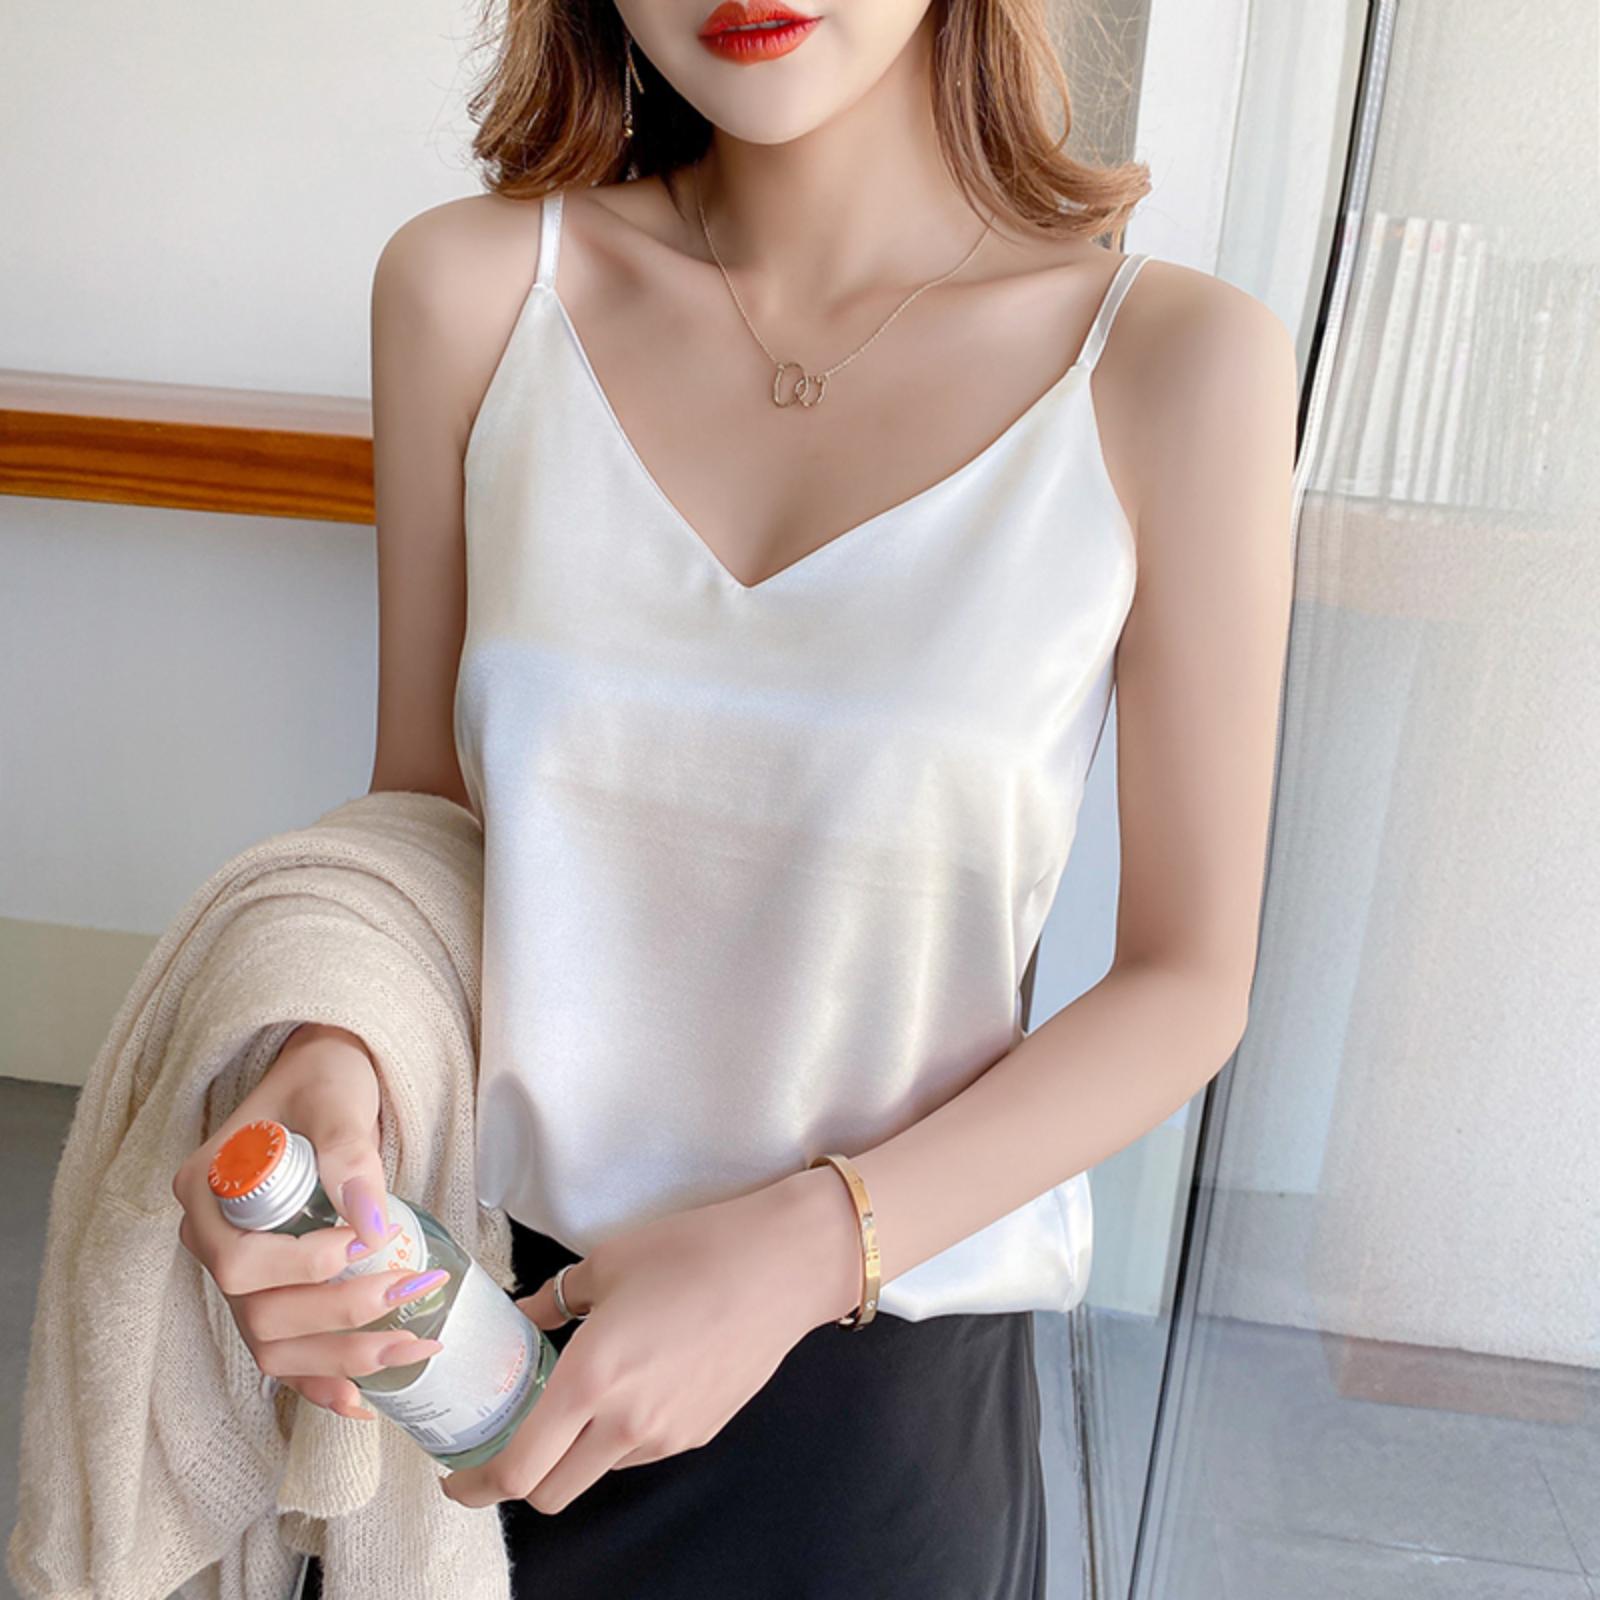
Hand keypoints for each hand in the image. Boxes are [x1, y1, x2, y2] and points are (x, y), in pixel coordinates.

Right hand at [172, 1022, 445, 1420]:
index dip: (302, 1267)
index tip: (367, 1242)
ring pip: (273, 1346)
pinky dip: (322, 1381)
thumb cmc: (325, 1079)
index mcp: (206, 1192)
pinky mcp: (272, 1290)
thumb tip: (372, 1227)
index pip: (237, 1262)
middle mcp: (212, 1241)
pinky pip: (286, 1353)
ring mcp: (239, 1273)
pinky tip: (364, 1402)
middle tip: (413, 1292)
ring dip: (342, 1358)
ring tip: (412, 1351)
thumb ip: (348, 1153)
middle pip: (258, 1313)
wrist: (328, 1080)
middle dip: (340, 1316)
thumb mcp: (337, 1097)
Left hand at [440, 1164, 864, 1513]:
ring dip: (575, 1453)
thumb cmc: (689, 1251)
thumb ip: (552, 1301)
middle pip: (550, 1494)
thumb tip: (522, 1317)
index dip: (476, 1486)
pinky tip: (636, 1383)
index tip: (458, 1477)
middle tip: (512, 1439)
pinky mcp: (699, 1434)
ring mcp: (666, 1436)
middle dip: (520, 1480)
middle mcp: (624, 1423)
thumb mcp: (607, 1263)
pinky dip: (619, 1435)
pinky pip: (640, 1451)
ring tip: (583, 1396)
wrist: (780, 1266)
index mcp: (589, 1380)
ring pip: (597, 1472)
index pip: (517, 1470)